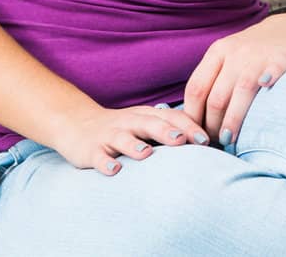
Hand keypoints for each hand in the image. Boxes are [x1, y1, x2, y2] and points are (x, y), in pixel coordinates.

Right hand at [49, 103, 212, 176]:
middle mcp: (129, 123)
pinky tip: (114, 170)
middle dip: (166, 132)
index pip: (170, 117)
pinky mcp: (90, 150)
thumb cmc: (122, 129)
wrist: (77, 124)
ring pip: (122, 138)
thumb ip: (171, 131)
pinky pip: (98, 156)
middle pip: (149, 124)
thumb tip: (209, 146)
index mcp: (146, 116)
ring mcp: (109, 136)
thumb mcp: (146, 125)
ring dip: (134, 145)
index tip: (207, 139)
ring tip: (146, 154)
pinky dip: (105, 162)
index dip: (188, 126)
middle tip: (182, 141)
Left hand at [183, 12, 285, 150]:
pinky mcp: (281, 59)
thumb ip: (212, 81)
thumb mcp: (228, 58)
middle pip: (216, 96)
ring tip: (229, 140)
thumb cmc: (255, 53)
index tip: (195, 133)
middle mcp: (235, 53)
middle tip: (214, 142)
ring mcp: (258, 56)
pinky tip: (265, 101)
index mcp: (217, 53)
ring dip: (233, 120)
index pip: (196, 88)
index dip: (192, 115)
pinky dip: (267, 83)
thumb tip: (192, 119)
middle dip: (212, 125)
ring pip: (240, 92)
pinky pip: (271, 73)